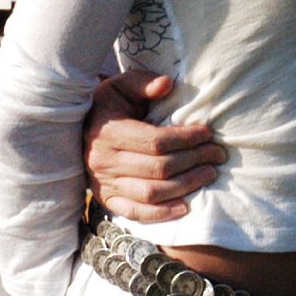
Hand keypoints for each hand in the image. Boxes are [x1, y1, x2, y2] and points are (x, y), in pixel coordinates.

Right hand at [84, 68, 225, 222]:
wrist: (78, 130)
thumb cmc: (109, 105)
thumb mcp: (121, 85)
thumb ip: (143, 82)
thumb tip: (166, 84)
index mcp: (109, 132)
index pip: (156, 142)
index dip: (186, 139)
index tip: (208, 133)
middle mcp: (104, 161)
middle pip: (159, 168)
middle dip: (194, 161)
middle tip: (217, 154)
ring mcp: (104, 184)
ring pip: (152, 192)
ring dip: (186, 185)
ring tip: (210, 173)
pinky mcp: (106, 200)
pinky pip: (136, 212)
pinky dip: (161, 214)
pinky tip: (185, 206)